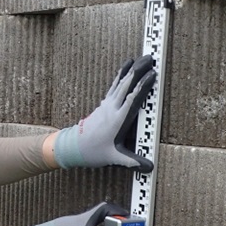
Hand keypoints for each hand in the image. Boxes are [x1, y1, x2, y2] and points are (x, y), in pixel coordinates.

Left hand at [53, 56, 155, 171]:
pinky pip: (114, 85)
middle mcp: (111, 108)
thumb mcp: (114, 158)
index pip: (132, 99)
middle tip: (150, 59)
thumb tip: (149, 168)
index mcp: (117, 120)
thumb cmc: (94, 152)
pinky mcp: (104, 103)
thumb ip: (132, 161)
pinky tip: (126, 66)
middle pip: (126, 85)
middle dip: (138, 70)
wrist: (73, 146)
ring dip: (131, 69)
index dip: (142, 86)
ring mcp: (106, 104)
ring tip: (141, 57)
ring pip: (120, 82)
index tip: (152, 75)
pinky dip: (122, 74)